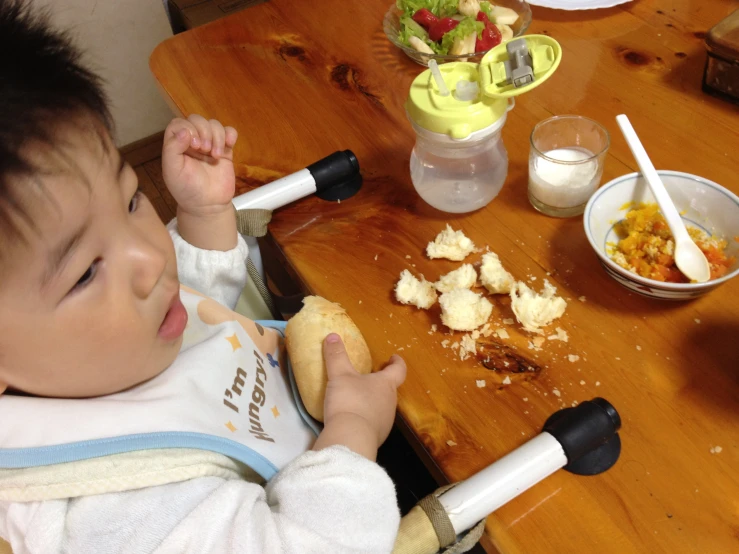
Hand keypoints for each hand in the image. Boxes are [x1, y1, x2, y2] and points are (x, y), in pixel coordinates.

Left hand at [162, 115, 237, 216]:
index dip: (188, 129)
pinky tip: (229, 143)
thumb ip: (172, 149)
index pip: (179, 123)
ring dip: (217, 136)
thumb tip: (184, 131)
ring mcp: (209, 144)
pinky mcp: (225, 150)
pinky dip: (230, 134)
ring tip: (215, 155)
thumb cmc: (187, 190)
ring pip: (214, 124)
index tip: (194, 146)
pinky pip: (229, 132)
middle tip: (205, 151)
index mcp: (177, 144)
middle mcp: (192, 141)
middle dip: (203, 132)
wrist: (208, 206)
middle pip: (197, 120)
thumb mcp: (172, 171)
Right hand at [313, 334, 406, 459]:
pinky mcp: (376, 437)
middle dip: (382, 382)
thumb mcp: (339, 375)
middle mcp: (390, 402)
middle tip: (370, 377)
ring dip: (374, 401)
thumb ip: (336, 356)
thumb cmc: (349, 401)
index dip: (397, 362)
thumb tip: (332, 336)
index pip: (399, 370)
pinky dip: (366, 417)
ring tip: (359, 397)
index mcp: (386, 385)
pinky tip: (353, 418)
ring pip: (382, 406)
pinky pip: (373, 423)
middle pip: (390, 389)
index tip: (394, 357)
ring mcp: (386, 422)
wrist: (350, 438)